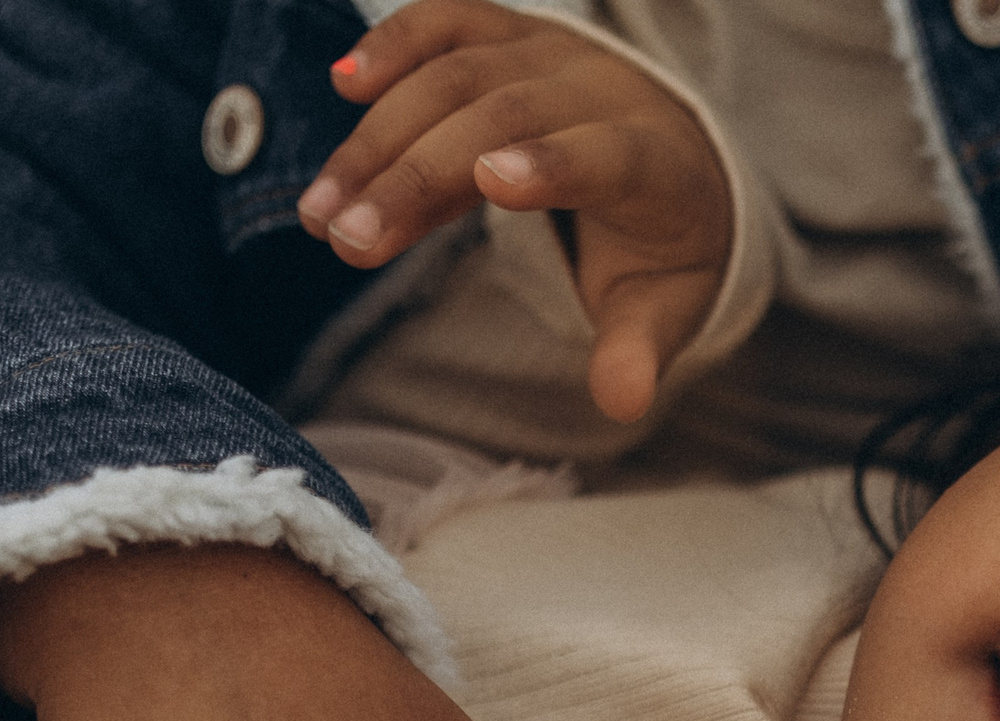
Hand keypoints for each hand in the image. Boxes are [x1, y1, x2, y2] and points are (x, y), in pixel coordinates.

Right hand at [295, 0, 734, 424]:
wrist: (677, 157)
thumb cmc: (660, 246)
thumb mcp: (662, 306)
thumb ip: (639, 350)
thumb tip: (622, 404)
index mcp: (654, 165)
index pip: (604, 156)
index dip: (552, 163)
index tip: (490, 182)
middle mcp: (602, 94)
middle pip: (503, 119)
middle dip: (417, 175)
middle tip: (345, 240)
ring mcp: (553, 55)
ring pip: (458, 78)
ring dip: (380, 140)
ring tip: (322, 211)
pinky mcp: (510, 36)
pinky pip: (449, 24)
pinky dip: (396, 46)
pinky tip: (344, 84)